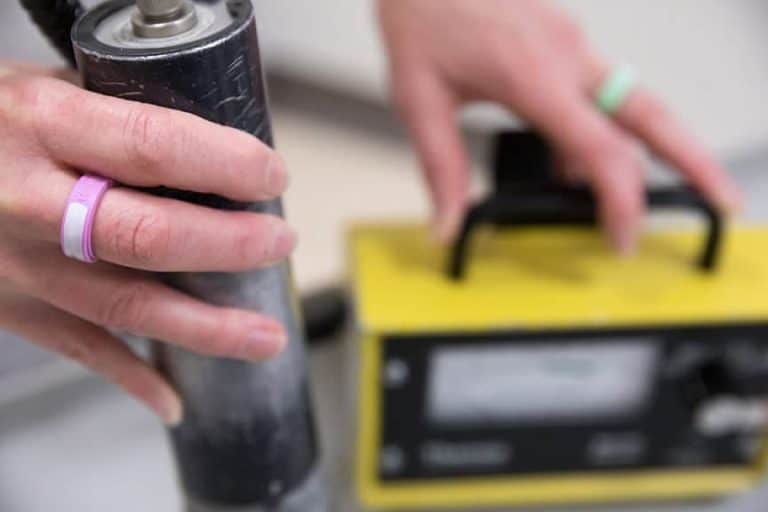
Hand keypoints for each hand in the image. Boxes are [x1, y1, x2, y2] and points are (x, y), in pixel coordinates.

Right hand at [0, 62, 294, 424]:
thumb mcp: (42, 87)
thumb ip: (119, 115)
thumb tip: (213, 144)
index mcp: (42, 124)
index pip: (153, 147)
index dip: (226, 165)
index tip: (272, 176)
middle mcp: (29, 200)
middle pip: (149, 235)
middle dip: (230, 245)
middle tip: (281, 242)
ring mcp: (18, 265)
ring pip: (126, 306)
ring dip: (207, 329)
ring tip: (267, 337)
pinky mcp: (10, 309)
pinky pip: (79, 350)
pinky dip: (133, 378)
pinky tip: (175, 397)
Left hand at [378, 0, 740, 251]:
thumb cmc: (421, 15)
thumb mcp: (418, 99)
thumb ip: (441, 167)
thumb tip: (450, 223)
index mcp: (533, 75)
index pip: (601, 147)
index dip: (621, 200)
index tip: (624, 237)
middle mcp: (567, 54)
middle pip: (652, 114)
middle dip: (694, 160)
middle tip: (721, 200)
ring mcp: (572, 42)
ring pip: (632, 101)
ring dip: (644, 148)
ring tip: (621, 196)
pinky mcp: (566, 37)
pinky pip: (600, 90)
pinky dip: (600, 129)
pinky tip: (572, 161)